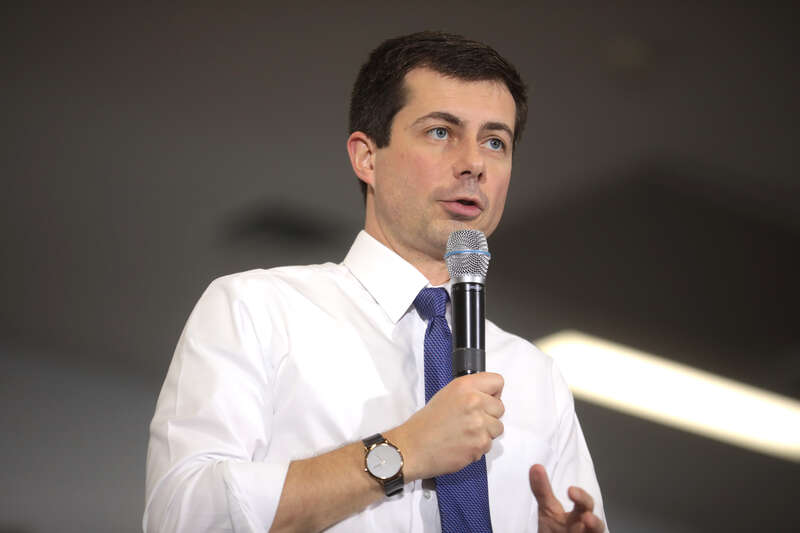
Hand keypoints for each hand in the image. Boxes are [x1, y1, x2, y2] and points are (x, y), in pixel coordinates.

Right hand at [388, 372, 504, 479]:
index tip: (486, 400)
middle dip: (489, 415)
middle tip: (470, 420)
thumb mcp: (446, 395)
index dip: (493, 393)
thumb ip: (470, 392)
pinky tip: (462, 444)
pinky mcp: (480, 443)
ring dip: (485, 432)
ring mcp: (479, 423)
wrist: (413, 447)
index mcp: (464, 386)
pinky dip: (478, 446)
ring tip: (465, 433)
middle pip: (500, 407)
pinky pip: (489, 444)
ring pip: (497, 427)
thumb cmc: (426, 424)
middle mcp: (474, 401)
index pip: (497, 382)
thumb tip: (488, 397)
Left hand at [529, 464, 604, 532]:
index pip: (584, 504)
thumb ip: (542, 490)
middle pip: (595, 525)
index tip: (571, 491)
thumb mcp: (547, 509)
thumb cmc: (556, 529)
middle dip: (593, 521)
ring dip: (592, 531)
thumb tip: (535, 467)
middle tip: (587, 517)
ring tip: (588, 524)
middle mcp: (585, 529)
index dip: (580, 497)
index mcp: (579, 515)